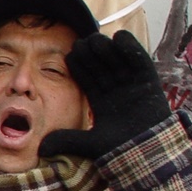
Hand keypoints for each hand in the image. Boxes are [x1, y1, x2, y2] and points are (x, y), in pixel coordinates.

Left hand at [39, 31, 169, 158]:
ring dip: (107, 49)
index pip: (89, 80)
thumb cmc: (121, 150)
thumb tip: (42, 148)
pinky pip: (140, 62)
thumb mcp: (89, 143)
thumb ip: (67, 141)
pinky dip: (131, 49)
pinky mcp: (150, 82)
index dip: (80, 67)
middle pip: (102, 68)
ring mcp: (133, 87)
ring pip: (118, 62)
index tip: (70, 55)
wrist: (148, 153)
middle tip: (81, 43)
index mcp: (103, 103)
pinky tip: (119, 37)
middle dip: (92, 55)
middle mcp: (118, 92)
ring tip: (96, 39)